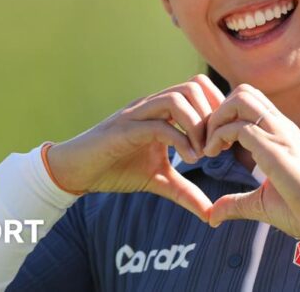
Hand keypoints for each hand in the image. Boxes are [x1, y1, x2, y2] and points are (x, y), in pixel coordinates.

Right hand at [46, 75, 224, 221]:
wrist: (76, 171)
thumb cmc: (115, 168)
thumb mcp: (158, 180)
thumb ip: (185, 191)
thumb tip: (210, 213)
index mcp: (162, 109)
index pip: (199, 88)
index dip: (217, 110)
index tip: (223, 142)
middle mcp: (152, 104)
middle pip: (193, 85)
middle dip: (212, 115)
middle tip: (216, 147)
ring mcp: (137, 114)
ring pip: (177, 98)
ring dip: (197, 125)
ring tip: (202, 154)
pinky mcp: (124, 129)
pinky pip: (158, 124)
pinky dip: (180, 139)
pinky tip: (189, 160)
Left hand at [204, 84, 299, 245]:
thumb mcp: (261, 202)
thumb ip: (236, 202)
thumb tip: (213, 215)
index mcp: (281, 133)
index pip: (251, 102)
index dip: (227, 115)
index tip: (217, 142)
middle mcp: (281, 126)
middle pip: (243, 91)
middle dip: (218, 110)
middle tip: (209, 139)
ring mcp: (279, 133)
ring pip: (240, 99)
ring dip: (217, 118)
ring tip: (211, 146)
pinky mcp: (274, 148)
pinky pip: (238, 127)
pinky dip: (218, 136)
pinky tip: (215, 155)